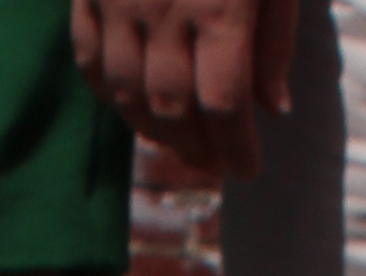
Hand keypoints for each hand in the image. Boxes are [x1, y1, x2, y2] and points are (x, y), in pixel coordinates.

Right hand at [68, 0, 297, 181]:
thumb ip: (277, 32)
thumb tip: (274, 108)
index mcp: (219, 5)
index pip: (224, 104)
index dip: (237, 147)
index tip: (248, 168)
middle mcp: (163, 9)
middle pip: (172, 109)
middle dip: (195, 147)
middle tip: (214, 161)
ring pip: (125, 92)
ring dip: (152, 128)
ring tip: (178, 137)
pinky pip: (88, 58)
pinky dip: (108, 92)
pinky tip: (133, 102)